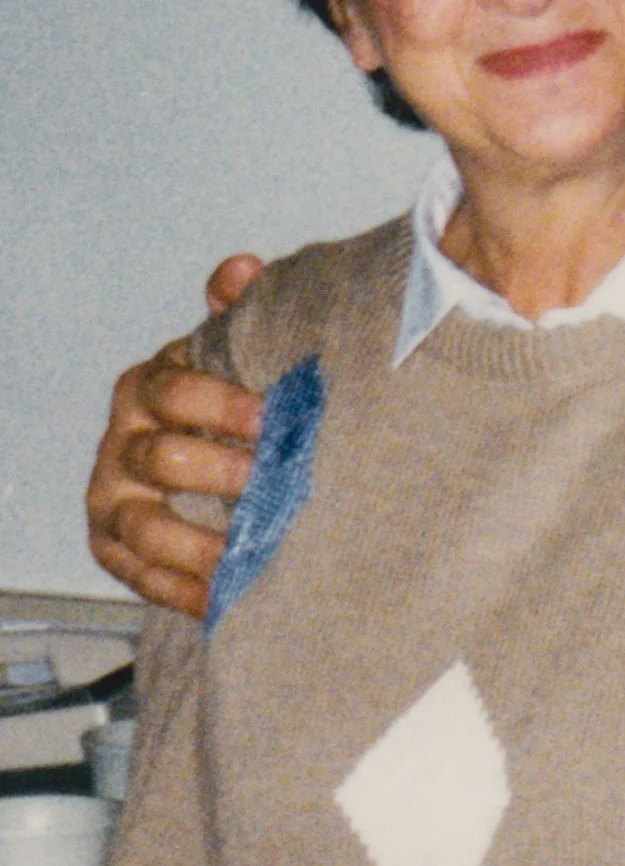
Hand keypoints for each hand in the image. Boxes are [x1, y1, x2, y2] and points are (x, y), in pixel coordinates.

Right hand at [86, 255, 265, 617]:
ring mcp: (113, 499)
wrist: (213, 465)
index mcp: (149, 385)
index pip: (173, 390)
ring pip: (144, 527)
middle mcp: (122, 441)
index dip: (221, 404)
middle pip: (160, 459)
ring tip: (251, 551)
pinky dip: (184, 590)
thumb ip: (239, 312)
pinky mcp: (113, 551)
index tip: (270, 418)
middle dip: (217, 473)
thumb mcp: (236, 354)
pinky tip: (227, 595)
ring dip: (199, 543)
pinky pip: (141, 578)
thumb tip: (241, 270)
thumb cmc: (229, 403)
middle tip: (270, 484)